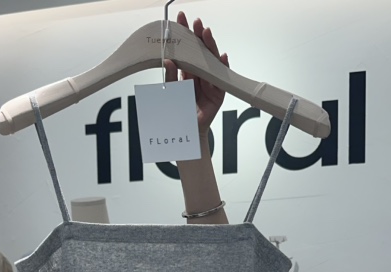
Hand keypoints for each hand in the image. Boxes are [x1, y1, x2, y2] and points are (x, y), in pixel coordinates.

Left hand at [164, 12, 228, 133]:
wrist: (188, 132)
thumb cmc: (180, 113)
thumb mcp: (172, 93)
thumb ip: (170, 77)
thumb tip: (167, 60)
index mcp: (188, 73)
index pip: (187, 50)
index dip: (184, 35)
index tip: (180, 19)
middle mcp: (200, 74)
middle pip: (201, 52)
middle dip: (198, 36)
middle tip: (195, 22)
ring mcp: (210, 82)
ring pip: (211, 60)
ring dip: (210, 46)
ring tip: (206, 33)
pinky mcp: (218, 92)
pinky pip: (222, 77)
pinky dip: (222, 67)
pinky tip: (222, 57)